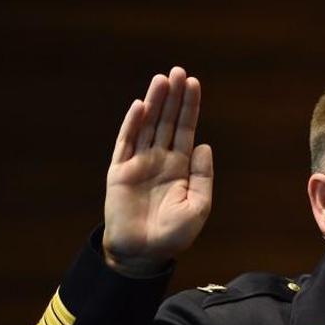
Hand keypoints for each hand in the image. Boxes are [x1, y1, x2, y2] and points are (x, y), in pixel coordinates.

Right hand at [103, 66, 212, 275]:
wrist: (143, 253)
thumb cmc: (173, 235)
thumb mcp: (198, 207)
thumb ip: (203, 177)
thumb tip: (205, 144)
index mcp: (180, 168)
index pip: (186, 131)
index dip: (190, 108)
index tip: (194, 84)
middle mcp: (160, 161)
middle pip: (168, 122)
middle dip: (174, 98)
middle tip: (179, 71)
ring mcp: (139, 164)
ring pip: (148, 126)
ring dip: (155, 103)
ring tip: (163, 79)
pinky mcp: (120, 171)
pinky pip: (126, 143)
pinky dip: (133, 124)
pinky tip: (141, 106)